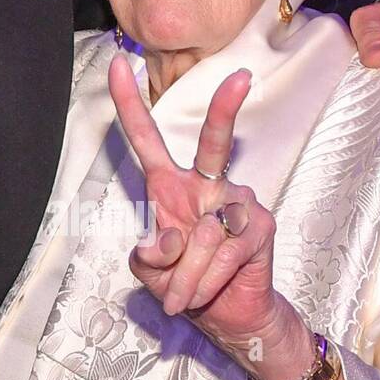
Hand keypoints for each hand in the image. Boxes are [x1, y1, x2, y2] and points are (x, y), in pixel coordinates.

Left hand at [108, 55, 290, 362]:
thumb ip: (148, 254)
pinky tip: (204, 292)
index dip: (129, 103)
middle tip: (240, 78)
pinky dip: (206, 280)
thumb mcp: (150, 270)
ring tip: (182, 295)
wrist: (226, 316)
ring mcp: (237, 203)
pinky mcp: (260, 228)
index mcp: (169, 185)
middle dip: (225, 109)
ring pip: (200, 235)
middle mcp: (206, 185)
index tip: (119, 64)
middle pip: (213, 142)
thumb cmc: (183, 283)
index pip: (146, 138)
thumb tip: (168, 238)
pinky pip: (222, 254)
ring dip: (186, 276)